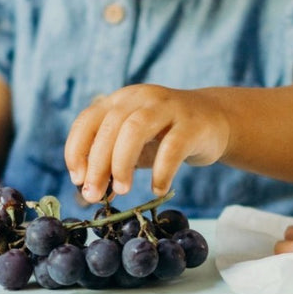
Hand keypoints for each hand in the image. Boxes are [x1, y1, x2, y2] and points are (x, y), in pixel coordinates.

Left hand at [64, 84, 229, 202]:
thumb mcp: (134, 143)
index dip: (77, 149)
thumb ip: (110, 159)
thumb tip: (87, 192)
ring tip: (122, 190)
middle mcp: (141, 98)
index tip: (77, 179)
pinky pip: (172, 147)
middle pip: (110, 127)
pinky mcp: (192, 125)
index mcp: (121, 100)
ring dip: (122, 163)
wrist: (214, 120)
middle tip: (94, 195)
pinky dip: (161, 172)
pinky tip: (157, 190)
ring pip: (135, 130)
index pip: (88, 120)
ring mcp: (168, 108)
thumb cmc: (165, 135)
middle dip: (97, 164)